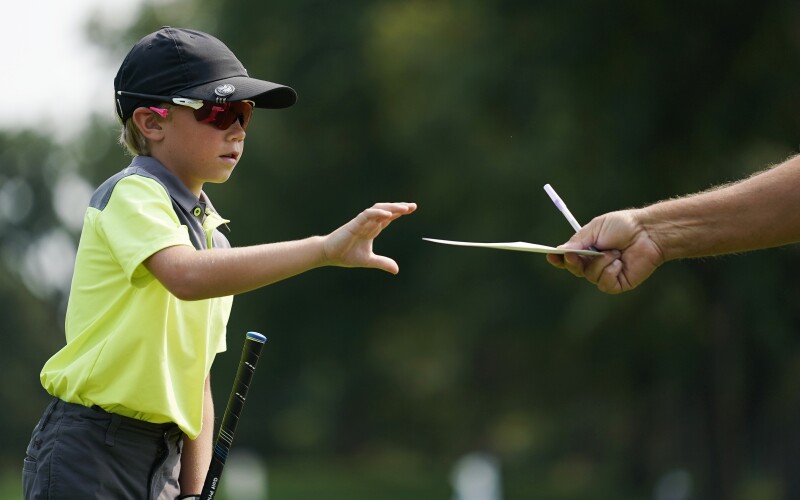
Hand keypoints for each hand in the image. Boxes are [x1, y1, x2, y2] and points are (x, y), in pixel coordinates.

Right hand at [323, 202, 416, 273]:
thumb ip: (382, 262)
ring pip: (378, 209)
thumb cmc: (346, 255)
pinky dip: (377, 213)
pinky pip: (367, 215)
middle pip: (386, 211)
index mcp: (372, 229)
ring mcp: (361, 222)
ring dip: (391, 208)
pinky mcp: (354, 224)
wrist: (330, 255)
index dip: (399, 212)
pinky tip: (388, 214)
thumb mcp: (369, 260)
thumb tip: (396, 270)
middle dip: (399, 207)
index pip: (388, 217)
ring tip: (404, 208)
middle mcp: (368, 223)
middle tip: (413, 206)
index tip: (412, 209)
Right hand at [546, 209, 664, 293]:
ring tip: (615, 252)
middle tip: (573, 255)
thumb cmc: (623, 226)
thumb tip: (560, 251)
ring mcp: (606, 274)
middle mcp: (594, 263)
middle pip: (574, 269)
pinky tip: (619, 262)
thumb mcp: (595, 229)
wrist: (648, 232)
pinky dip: (610, 271)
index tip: (550, 255)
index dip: (558, 258)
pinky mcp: (617, 284)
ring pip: (589, 276)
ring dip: (600, 263)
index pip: (567, 258)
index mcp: (587, 249)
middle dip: (573, 262)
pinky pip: (604, 283)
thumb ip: (577, 242)